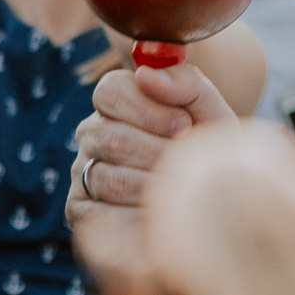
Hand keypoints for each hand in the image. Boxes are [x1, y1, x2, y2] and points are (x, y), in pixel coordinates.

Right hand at [66, 62, 237, 264]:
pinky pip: (104, 215)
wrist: (215, 206)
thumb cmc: (208, 155)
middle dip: (160, 154)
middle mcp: (92, 135)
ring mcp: (82, 173)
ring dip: (155, 189)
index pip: (109, 91)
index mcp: (116, 104)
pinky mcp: (80, 211)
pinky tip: (161, 216)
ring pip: (111, 179)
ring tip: (179, 192)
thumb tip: (147, 76)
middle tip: (187, 165)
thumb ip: (187, 84)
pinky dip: (142, 218)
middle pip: (112, 138)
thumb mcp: (211, 114)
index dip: (149, 110)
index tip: (183, 125)